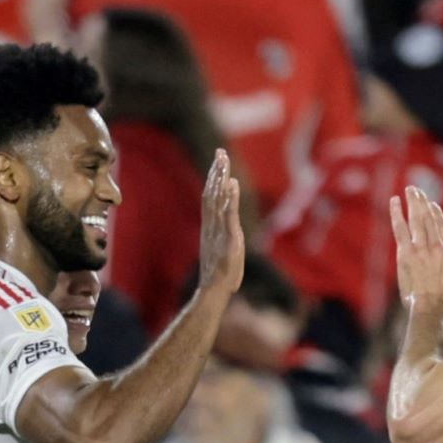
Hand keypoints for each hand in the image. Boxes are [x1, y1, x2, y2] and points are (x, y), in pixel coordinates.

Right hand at [196, 149, 245, 295]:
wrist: (215, 290)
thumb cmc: (220, 277)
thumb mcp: (222, 253)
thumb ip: (223, 240)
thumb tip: (227, 231)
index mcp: (210, 227)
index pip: (210, 197)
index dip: (213, 179)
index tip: (217, 162)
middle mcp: (212, 225)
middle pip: (212, 192)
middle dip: (216, 171)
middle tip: (220, 152)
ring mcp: (219, 230)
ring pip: (218, 199)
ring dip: (221, 178)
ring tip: (224, 160)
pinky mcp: (228, 238)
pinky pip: (229, 214)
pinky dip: (230, 198)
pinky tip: (232, 183)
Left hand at [391, 186, 442, 317]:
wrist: (431, 307)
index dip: (437, 214)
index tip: (432, 205)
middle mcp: (437, 246)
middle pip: (430, 218)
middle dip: (423, 202)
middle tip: (418, 190)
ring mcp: (422, 248)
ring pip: (418, 218)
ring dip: (414, 201)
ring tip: (410, 189)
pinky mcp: (407, 253)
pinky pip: (401, 227)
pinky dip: (398, 213)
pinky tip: (395, 201)